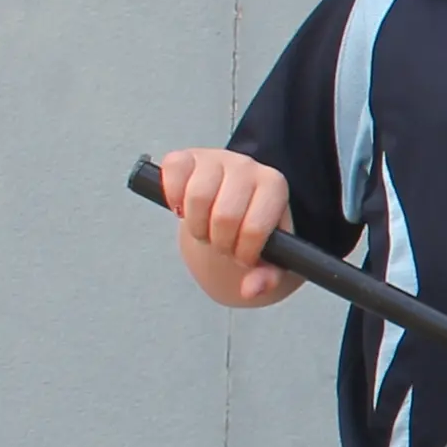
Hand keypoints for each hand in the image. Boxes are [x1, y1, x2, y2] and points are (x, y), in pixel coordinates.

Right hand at [160, 147, 296, 303]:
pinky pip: (172, 172)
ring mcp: (215, 158)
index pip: (255, 227)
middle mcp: (247, 165)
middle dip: (220, 242)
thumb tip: (250, 290)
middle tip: (222, 244)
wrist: (231, 203)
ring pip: (197, 197)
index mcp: (274, 185)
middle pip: (224, 216)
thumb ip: (268, 276)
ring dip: (196, 225)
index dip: (244, 253)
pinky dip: (173, 197)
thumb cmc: (252, 227)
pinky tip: (182, 209)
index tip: (244, 257)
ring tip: (205, 229)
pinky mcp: (186, 156)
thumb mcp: (270, 254)